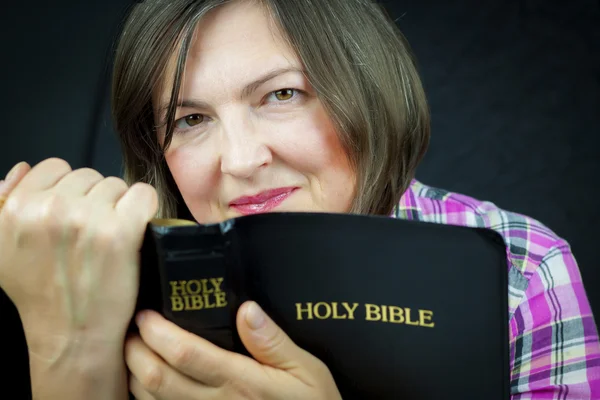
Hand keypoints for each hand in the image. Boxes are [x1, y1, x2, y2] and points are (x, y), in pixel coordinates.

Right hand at [0, 158, 157, 398]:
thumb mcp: (4, 252)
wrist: (72, 337)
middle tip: (92, 234)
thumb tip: (17, 171)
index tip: (74, 214)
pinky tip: (135, 231)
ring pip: (116, 185)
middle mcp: (50, 210)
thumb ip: (4, 205)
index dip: (70, 190)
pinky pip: (143, 195)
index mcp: (17, 208)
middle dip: (94, 199)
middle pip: (89, 175)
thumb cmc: (43, 297)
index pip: (54, 167)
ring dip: (119, 207)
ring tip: (109, 239)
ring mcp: (87, 219)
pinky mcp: (120, 231)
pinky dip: (144, 209)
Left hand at [126, 301, 342, 399]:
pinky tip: (145, 384)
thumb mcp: (306, 370)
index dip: (158, 333)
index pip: (186, 355)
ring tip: (133, 351)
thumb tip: (247, 310)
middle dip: (135, 352)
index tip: (146, 315)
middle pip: (158, 379)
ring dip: (135, 376)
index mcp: (241, 382)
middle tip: (130, 330)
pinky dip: (146, 399)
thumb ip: (274, 341)